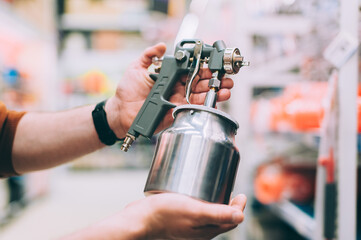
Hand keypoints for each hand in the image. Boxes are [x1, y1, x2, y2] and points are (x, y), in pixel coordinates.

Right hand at [66, 193, 246, 239]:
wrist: (139, 219)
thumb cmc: (164, 215)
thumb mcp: (194, 211)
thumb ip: (217, 214)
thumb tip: (241, 216)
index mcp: (206, 231)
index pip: (230, 221)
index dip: (238, 207)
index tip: (241, 194)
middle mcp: (198, 230)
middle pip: (220, 217)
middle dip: (228, 203)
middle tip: (228, 187)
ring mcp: (188, 225)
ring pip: (207, 214)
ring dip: (214, 201)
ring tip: (213, 186)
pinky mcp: (178, 218)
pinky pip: (194, 210)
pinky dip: (199, 201)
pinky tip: (193, 190)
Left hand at [105, 43, 233, 138]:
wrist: (121, 111)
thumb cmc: (127, 91)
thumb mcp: (136, 68)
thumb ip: (149, 55)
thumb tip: (161, 45)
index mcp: (170, 77)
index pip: (191, 71)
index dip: (203, 68)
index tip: (214, 65)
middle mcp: (177, 89)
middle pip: (200, 83)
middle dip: (215, 80)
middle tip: (226, 78)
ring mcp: (178, 101)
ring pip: (200, 96)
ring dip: (215, 92)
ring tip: (226, 89)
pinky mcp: (177, 113)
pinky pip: (193, 109)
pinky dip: (205, 105)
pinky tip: (215, 101)